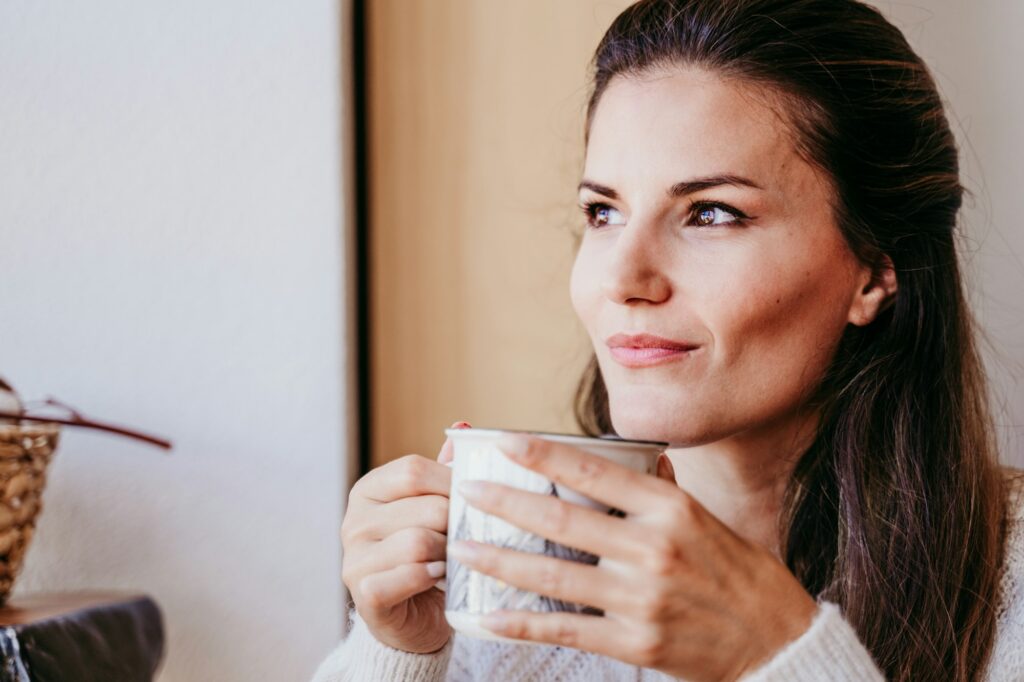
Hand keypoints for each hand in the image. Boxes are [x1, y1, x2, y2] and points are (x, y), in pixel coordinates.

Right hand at [340, 420, 469, 653]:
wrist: (415, 618)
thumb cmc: (429, 554)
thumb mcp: (435, 508)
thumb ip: (445, 471)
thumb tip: (463, 426)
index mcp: (369, 489)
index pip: (413, 469)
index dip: (452, 482)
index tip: (475, 498)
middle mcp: (354, 520)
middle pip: (424, 506)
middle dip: (456, 523)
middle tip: (466, 537)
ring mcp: (354, 558)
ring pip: (418, 541)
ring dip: (447, 552)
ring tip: (453, 559)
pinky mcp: (364, 594)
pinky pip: (408, 575)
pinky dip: (431, 576)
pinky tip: (438, 577)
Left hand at [447, 435, 817, 680]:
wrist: (776, 643)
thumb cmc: (738, 575)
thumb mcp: (706, 520)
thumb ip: (662, 492)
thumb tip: (634, 459)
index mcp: (671, 509)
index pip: (595, 472)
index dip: (545, 456)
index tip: (505, 442)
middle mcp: (654, 548)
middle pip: (563, 521)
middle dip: (506, 503)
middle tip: (466, 492)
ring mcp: (643, 598)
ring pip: (554, 575)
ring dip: (500, 560)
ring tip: (462, 546)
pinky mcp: (636, 642)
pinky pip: (566, 628)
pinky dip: (521, 622)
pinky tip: (488, 615)